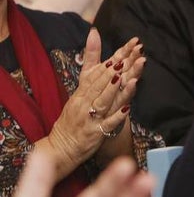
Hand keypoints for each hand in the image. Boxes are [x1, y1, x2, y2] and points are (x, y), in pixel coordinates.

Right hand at [41, 31, 143, 179]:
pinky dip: (117, 116)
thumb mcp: (78, 96)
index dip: (111, 61)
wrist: (61, 147)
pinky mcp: (96, 133)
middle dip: (115, 70)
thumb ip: (90, 76)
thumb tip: (93, 50)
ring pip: (103, 101)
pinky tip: (127, 109)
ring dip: (115, 89)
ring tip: (126, 77)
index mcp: (81, 94)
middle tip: (128, 56)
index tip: (126, 48)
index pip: (96, 74)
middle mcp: (84, 104)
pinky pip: (108, 124)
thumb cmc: (74, 119)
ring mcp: (90, 118)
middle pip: (100, 84)